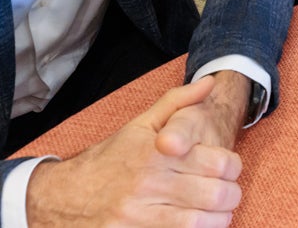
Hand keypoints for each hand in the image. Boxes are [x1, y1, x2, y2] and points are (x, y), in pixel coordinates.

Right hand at [27, 77, 243, 226]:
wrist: (64, 196)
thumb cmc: (108, 159)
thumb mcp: (140, 125)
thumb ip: (177, 102)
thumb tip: (209, 83)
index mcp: (158, 152)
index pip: (219, 162)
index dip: (233, 167)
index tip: (230, 169)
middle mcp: (151, 182)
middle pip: (216, 194)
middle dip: (232, 195)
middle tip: (229, 194)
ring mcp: (142, 214)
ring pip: (201, 222)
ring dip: (220, 219)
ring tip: (220, 212)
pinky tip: (199, 225)